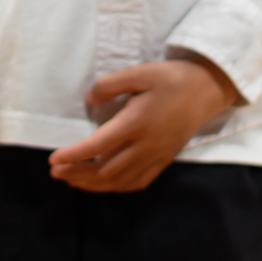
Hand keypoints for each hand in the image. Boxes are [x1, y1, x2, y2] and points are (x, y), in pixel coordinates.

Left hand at [48, 57, 241, 192]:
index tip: (53, 159)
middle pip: (106, 169)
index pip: (98, 145)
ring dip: (93, 184)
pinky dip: (117, 188)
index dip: (74, 155)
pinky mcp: (165, 160)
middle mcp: (146, 144)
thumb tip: (89, 100)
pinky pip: (139, 182)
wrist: (208, 90)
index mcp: (137, 122)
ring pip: (121, 180)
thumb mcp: (139, 73)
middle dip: (77, 173)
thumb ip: (110, 85)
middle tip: (54, 172)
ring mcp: (157, 155)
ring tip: (71, 180)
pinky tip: (102, 185)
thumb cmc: (171, 78)